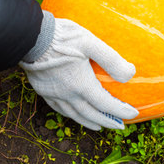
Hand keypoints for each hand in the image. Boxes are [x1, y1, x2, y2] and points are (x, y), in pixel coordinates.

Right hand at [19, 17, 138, 130]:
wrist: (31, 37)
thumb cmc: (62, 37)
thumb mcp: (91, 43)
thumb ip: (111, 59)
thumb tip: (130, 73)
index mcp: (81, 84)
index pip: (105, 104)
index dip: (120, 111)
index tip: (132, 114)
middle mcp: (67, 94)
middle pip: (91, 114)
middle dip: (107, 121)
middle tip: (119, 126)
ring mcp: (53, 93)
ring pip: (74, 114)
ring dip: (89, 122)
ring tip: (98, 126)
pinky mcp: (42, 89)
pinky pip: (58, 109)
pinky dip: (70, 115)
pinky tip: (72, 114)